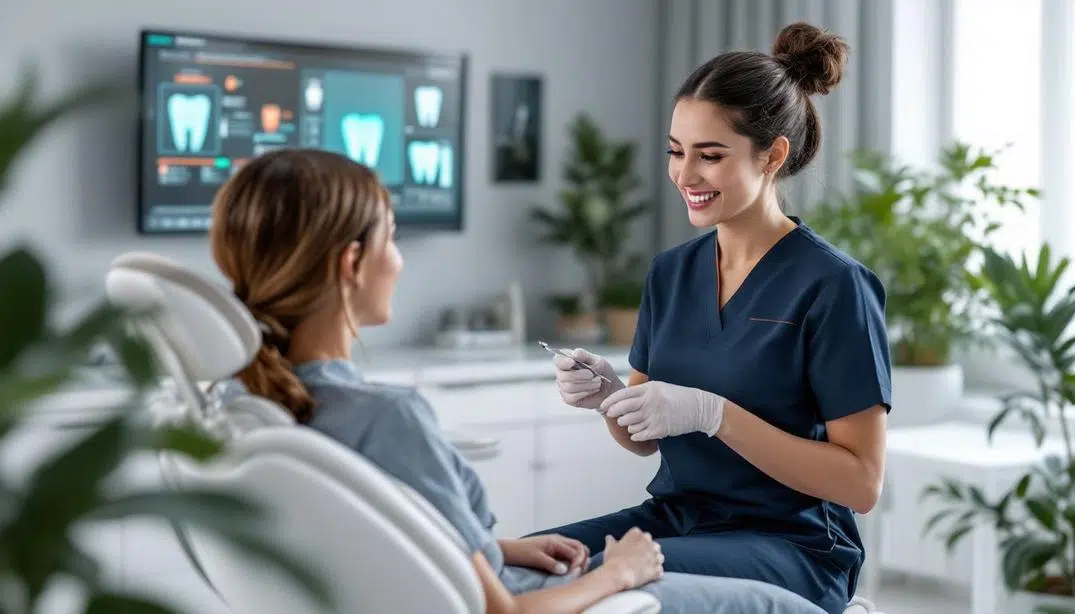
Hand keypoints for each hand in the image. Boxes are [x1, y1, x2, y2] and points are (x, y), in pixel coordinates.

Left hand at [500, 535, 589, 574]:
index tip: (574, 573)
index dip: (579, 562)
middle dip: (583, 559)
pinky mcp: (553, 549)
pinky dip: (573, 560)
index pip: (576, 550)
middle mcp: (558, 540)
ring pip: (576, 549)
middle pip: (580, 547)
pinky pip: (568, 553)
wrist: (508, 550)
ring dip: (579, 559)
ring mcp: (556, 544)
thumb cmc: (520, 552)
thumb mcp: (536, 559)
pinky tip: (569, 569)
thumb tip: (565, 570)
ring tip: (575, 571)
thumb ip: (551, 564)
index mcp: (555, 541)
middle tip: (578, 572)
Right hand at [553, 348, 623, 409]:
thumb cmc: (602, 372)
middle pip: (563, 376)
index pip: (558, 360)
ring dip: (586, 385)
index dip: (563, 362)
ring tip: (598, 382)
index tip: (572, 362)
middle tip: (593, 375)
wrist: (610, 389)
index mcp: (567, 361)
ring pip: (568, 387)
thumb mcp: (597, 361)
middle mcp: (562, 373)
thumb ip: (585, 356)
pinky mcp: (568, 398)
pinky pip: (571, 397)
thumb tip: (574, 353)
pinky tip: (593, 390)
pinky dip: (585, 393)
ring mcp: (564, 387)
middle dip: (580, 376)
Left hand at [600, 380, 724, 440]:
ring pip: (629, 423)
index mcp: (649, 389)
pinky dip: (635, 435)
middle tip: (611, 415)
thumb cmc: (678, 397)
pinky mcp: (660, 429)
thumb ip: (641, 392)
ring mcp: (654, 416)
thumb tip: (622, 400)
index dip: (610, 401)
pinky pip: (639, 434)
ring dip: (626, 424)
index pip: (623, 395)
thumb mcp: (659, 387)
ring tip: (628, 423)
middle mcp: (650, 402)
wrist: (699, 408)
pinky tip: (636, 433)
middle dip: (614, 413)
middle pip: (623, 409)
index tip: (604, 406)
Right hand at [600, 527, 663, 589]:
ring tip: (645, 567)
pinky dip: (656, 573)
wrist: (618, 574)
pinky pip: (660, 570)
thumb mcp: (609, 548)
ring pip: (659, 556)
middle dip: (648, 550)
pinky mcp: (657, 568)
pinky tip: (649, 576)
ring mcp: (655, 555)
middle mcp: (648, 542)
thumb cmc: (613, 560)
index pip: (640, 534)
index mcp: (636, 534)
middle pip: (652, 544)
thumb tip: (609, 537)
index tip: (632, 548)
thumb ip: (611, 541)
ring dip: (655, 561)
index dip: (636, 542)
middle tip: (640, 558)